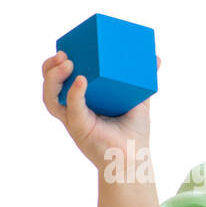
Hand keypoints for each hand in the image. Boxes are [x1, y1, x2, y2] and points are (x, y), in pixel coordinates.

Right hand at [42, 49, 160, 173]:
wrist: (135, 158)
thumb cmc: (134, 132)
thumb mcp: (138, 100)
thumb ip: (143, 80)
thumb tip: (156, 58)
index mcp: (82, 98)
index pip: (61, 77)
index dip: (57, 62)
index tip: (66, 47)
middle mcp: (72, 108)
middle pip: (50, 85)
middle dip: (50, 68)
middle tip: (63, 54)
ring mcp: (73, 118)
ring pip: (51, 97)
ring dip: (54, 78)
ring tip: (67, 63)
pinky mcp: (79, 128)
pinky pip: (72, 108)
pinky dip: (75, 94)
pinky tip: (81, 81)